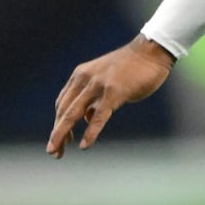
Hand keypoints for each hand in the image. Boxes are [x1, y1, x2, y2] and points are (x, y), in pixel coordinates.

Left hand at [47, 35, 174, 157]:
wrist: (151, 52)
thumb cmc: (132, 68)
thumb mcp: (105, 80)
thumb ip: (94, 98)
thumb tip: (87, 118)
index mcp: (81, 75)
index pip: (63, 104)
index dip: (58, 124)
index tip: (59, 140)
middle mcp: (85, 79)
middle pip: (63, 111)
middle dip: (56, 134)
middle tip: (52, 152)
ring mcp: (98, 85)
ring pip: (74, 114)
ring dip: (63, 135)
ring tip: (59, 152)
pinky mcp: (114, 92)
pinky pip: (98, 116)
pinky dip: (90, 132)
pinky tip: (85, 145)